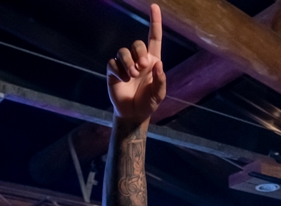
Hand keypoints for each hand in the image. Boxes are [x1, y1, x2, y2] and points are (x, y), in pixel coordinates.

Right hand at [107, 4, 165, 122]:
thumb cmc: (148, 103)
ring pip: (123, 51)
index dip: (155, 23)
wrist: (133, 114)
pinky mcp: (113, 71)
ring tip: (133, 76)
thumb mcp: (159, 94)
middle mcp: (138, 60)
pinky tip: (123, 80)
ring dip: (129, 62)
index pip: (154, 38)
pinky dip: (119, 71)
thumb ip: (161, 80)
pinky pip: (113, 63)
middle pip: (137, 44)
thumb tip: (157, 64)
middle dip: (140, 53)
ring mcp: (125, 65)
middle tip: (142, 67)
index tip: (154, 7)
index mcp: (152, 62)